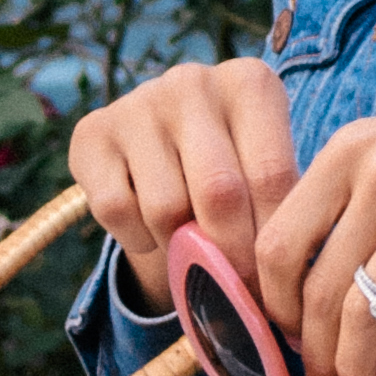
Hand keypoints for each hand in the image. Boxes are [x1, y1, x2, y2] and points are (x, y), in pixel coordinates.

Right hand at [66, 57, 299, 315]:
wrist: (159, 138)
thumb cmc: (231, 162)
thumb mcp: (264, 169)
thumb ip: (278, 210)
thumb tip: (282, 292)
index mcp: (249, 84)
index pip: (272, 176)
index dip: (273, 241)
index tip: (274, 283)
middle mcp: (193, 82)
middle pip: (219, 193)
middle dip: (230, 255)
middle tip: (236, 288)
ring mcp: (138, 103)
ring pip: (165, 208)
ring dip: (180, 246)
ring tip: (191, 246)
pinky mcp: (92, 132)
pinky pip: (116, 210)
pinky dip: (137, 238)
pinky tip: (150, 228)